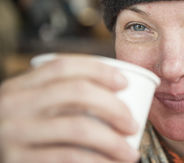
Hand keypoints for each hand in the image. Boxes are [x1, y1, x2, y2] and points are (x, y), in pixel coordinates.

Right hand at [0, 55, 139, 162]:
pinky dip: (98, 162)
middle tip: (133, 124)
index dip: (99, 70)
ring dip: (114, 142)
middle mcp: (14, 105)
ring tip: (130, 153)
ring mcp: (15, 133)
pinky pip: (69, 157)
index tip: (125, 82)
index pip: (63, 66)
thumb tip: (115, 92)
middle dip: (115, 107)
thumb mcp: (29, 108)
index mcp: (20, 86)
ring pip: (79, 127)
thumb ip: (56, 97)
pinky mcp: (17, 161)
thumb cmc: (22, 134)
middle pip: (77, 92)